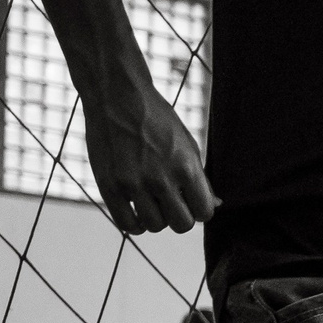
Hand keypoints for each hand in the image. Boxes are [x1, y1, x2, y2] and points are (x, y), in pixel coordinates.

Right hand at [78, 69, 214, 233]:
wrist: (116, 95)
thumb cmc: (156, 119)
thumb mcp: (186, 143)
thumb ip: (199, 177)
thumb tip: (213, 205)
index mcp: (185, 167)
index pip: (204, 212)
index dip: (199, 208)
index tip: (190, 198)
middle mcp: (160, 178)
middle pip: (182, 225)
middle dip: (180, 216)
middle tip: (171, 201)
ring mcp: (133, 183)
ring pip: (155, 226)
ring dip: (156, 218)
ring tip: (151, 199)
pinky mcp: (108, 185)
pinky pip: (127, 225)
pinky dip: (135, 223)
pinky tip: (136, 209)